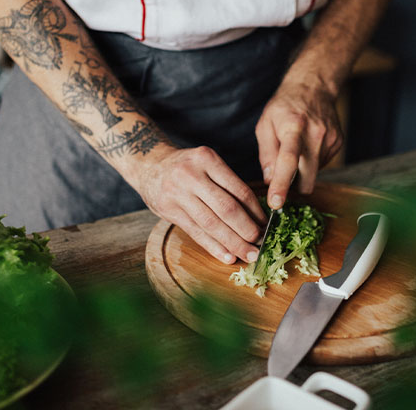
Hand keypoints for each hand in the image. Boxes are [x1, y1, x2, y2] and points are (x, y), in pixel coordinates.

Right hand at [131, 145, 266, 263]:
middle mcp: (191, 175)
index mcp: (207, 159)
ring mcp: (177, 193)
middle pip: (227, 208)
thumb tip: (256, 216)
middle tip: (260, 243)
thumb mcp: (207, 164)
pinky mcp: (168, 209)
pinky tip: (227, 256)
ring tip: (247, 254)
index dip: (256, 211)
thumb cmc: (187, 167)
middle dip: (247, 230)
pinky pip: (195, 232)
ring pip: (211, 224)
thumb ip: (227, 184)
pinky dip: (213, 247)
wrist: (149, 165)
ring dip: (233, 242)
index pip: (239, 190)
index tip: (266, 225)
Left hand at [255, 80, 342, 208]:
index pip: (288, 161)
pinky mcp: (338, 143)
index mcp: (293, 128)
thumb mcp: (265, 124)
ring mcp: (330, 139)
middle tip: (283, 182)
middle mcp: (315, 135)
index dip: (281, 185)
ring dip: (303, 169)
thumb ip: (266, 153)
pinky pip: (322, 164)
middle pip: (307, 177)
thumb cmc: (284, 106)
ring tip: (298, 147)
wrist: (313, 87)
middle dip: (296, 187)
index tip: (276, 204)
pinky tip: (309, 144)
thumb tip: (270, 180)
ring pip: (314, 173)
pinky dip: (312, 161)